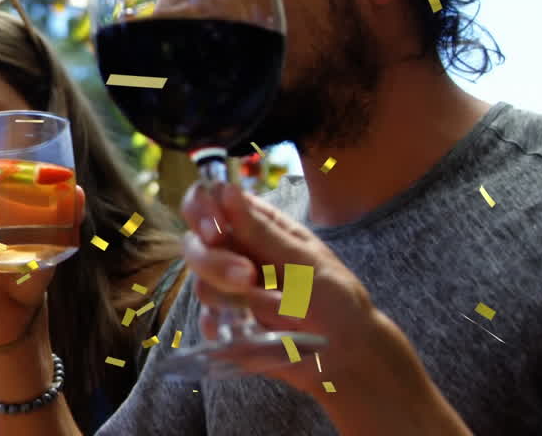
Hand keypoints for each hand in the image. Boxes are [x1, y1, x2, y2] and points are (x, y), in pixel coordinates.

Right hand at [179, 181, 385, 395]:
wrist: (347, 353)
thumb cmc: (334, 297)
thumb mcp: (303, 261)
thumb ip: (260, 231)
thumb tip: (226, 188)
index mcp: (253, 225)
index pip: (207, 200)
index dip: (200, 209)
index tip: (214, 231)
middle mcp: (234, 252)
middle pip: (194, 245)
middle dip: (214, 263)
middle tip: (247, 278)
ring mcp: (226, 289)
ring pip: (201, 285)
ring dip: (232, 298)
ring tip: (277, 309)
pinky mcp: (225, 323)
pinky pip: (208, 322)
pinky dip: (229, 327)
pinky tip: (255, 330)